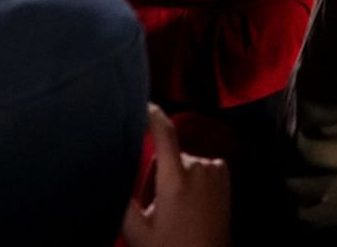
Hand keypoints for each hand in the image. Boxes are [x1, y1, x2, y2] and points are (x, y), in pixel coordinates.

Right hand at [122, 105, 228, 246]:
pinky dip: (193, 177)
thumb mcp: (136, 231)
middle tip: (157, 205)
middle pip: (168, 154)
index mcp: (175, 179)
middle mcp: (197, 168)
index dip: (153, 115)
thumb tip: (112, 174)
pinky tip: (192, 201)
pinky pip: (200, 165)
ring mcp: (214, 170)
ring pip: (184, 161)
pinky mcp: (224, 174)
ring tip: (176, 208)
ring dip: (176, 176)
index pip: (164, 134)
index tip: (143, 105)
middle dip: (159, 173)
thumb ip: (123, 201)